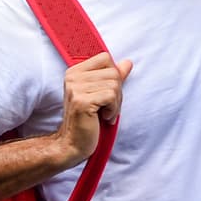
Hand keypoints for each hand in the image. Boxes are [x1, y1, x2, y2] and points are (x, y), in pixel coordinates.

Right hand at [55, 52, 132, 166]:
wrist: (73, 143)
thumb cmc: (88, 119)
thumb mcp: (102, 94)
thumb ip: (113, 77)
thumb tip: (127, 62)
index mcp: (75, 72)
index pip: (105, 58)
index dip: (114, 75)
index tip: (108, 93)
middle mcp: (73, 77)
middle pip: (113, 72)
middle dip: (118, 92)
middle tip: (108, 107)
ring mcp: (75, 88)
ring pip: (114, 84)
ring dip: (116, 103)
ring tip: (105, 113)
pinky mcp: (81, 101)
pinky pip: (111, 96)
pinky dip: (113, 110)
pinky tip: (104, 118)